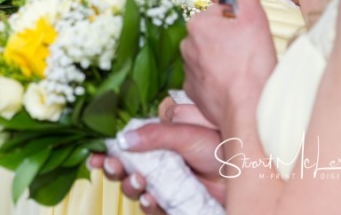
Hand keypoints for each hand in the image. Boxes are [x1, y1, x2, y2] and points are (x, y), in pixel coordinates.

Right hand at [89, 98, 224, 212]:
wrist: (246, 171)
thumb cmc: (218, 146)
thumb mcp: (184, 133)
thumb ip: (153, 134)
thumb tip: (122, 138)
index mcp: (155, 144)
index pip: (124, 148)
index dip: (106, 153)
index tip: (94, 155)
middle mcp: (157, 165)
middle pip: (124, 171)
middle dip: (114, 170)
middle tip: (113, 166)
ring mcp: (165, 186)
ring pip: (135, 190)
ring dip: (130, 186)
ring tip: (138, 180)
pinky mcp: (175, 204)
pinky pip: (154, 208)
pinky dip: (148, 205)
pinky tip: (150, 198)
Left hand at [181, 0, 275, 127]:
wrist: (248, 110)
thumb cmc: (253, 62)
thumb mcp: (254, 18)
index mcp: (198, 23)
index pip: (218, 12)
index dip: (236, 20)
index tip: (247, 33)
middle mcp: (186, 44)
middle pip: (211, 33)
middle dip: (227, 38)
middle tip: (247, 51)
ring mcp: (187, 69)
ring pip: (207, 55)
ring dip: (221, 58)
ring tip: (241, 69)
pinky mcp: (191, 90)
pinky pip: (204, 77)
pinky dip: (216, 79)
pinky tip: (232, 84)